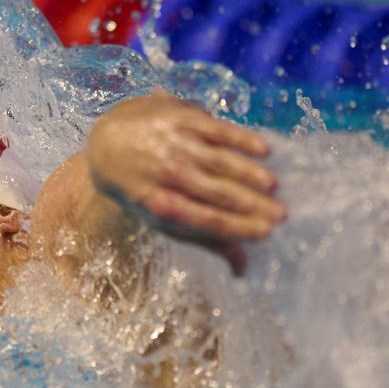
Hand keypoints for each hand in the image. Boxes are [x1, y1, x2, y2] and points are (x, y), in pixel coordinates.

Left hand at [86, 91, 284, 273]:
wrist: (106, 144)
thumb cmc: (145, 190)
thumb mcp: (164, 219)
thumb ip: (206, 239)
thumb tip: (242, 269)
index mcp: (160, 205)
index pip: (205, 220)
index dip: (236, 227)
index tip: (266, 232)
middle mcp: (166, 174)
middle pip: (215, 192)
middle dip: (250, 204)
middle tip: (282, 214)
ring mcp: (173, 144)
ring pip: (217, 161)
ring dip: (248, 173)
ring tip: (273, 185)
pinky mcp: (179, 118)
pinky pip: (216, 130)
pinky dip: (240, 139)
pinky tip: (264, 150)